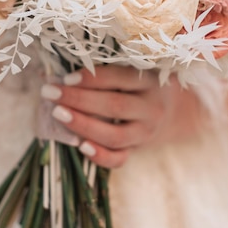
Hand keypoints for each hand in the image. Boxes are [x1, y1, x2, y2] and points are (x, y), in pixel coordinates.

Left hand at [41, 65, 200, 168]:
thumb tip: (55, 69)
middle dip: (78, 100)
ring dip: (83, 126)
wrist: (177, 110)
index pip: (119, 78)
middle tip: (50, 93)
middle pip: (113, 106)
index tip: (66, 77)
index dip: (92, 77)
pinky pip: (120, 159)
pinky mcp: (139, 149)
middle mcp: (151, 107)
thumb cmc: (143, 83)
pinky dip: (100, 156)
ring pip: (115, 135)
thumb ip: (105, 69)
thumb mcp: (136, 69)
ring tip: (57, 114)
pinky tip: (80, 146)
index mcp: (150, 80)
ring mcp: (146, 131)